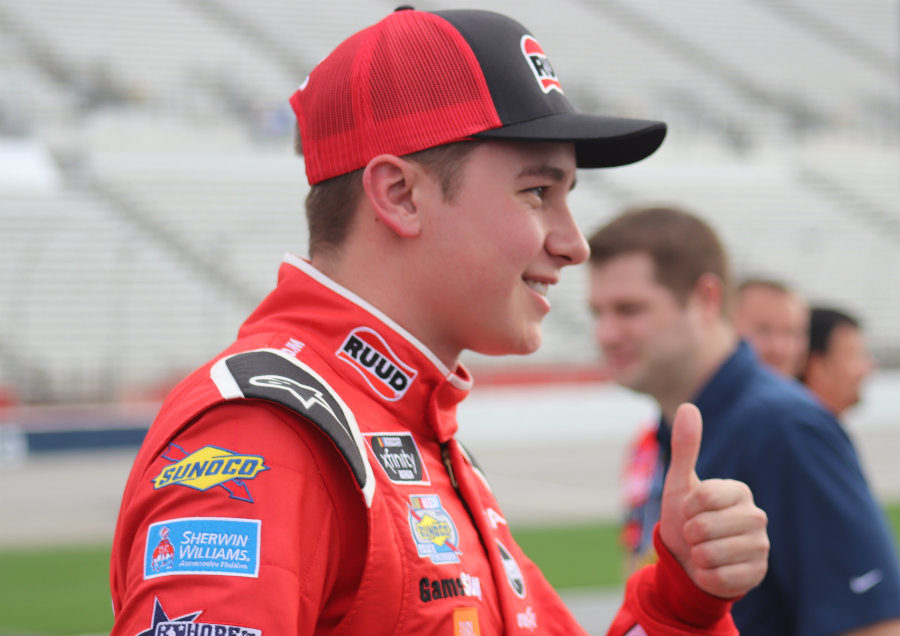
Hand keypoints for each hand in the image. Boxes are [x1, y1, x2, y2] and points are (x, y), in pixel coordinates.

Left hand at [659, 403, 769, 597]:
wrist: (689, 560)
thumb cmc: (685, 518)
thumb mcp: (680, 483)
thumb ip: (685, 446)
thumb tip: (688, 406)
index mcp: (739, 491)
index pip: (702, 498)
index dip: (686, 508)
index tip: (689, 511)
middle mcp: (756, 516)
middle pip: (704, 528)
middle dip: (689, 534)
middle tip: (696, 535)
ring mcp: (761, 547)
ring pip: (711, 555)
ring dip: (697, 556)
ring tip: (704, 551)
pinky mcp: (758, 574)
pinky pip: (721, 579)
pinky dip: (707, 577)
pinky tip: (712, 570)